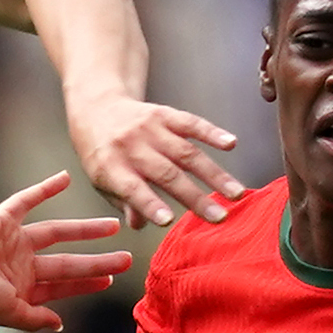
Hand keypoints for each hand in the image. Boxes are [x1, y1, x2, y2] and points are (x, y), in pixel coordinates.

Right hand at [0, 173, 128, 332]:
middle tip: (125, 258)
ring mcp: (12, 241)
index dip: (85, 283)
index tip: (109, 280)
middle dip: (96, 261)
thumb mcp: (8, 313)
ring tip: (113, 226)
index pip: (61, 285)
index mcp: (21, 288)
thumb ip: (34, 319)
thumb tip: (59, 324)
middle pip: (67, 262)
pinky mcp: (2, 220)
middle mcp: (20, 265)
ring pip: (57, 232)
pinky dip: (45, 189)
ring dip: (84, 230)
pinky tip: (65, 179)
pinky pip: (27, 199)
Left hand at [62, 91, 239, 229]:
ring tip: (235, 193)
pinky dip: (212, 133)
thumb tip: (140, 224)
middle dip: (195, 197)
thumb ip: (123, 202)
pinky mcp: (166, 114)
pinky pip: (191, 123)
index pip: (132, 189)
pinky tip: (231, 144)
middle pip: (168, 174)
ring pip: (186, 152)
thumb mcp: (101, 182)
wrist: (98, 109)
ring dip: (214, 174)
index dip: (150, 204)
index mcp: (110, 167)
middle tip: (220, 216)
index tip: (168, 221)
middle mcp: (132, 147)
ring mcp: (151, 129)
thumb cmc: (102, 154)